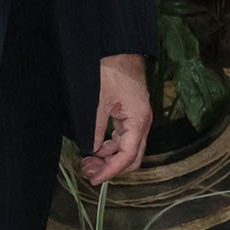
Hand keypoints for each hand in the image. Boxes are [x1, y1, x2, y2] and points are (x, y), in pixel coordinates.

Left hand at [85, 52, 151, 183]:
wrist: (121, 50)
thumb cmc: (112, 71)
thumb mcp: (100, 100)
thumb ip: (96, 128)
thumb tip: (92, 150)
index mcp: (138, 121)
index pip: (126, 156)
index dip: (110, 171)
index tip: (94, 179)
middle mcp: (142, 124)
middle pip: (131, 158)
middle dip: (110, 168)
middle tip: (88, 170)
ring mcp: (138, 121)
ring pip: (127, 150)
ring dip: (109, 158)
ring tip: (88, 160)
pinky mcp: (131, 116)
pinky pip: (124, 139)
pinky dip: (110, 147)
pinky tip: (95, 147)